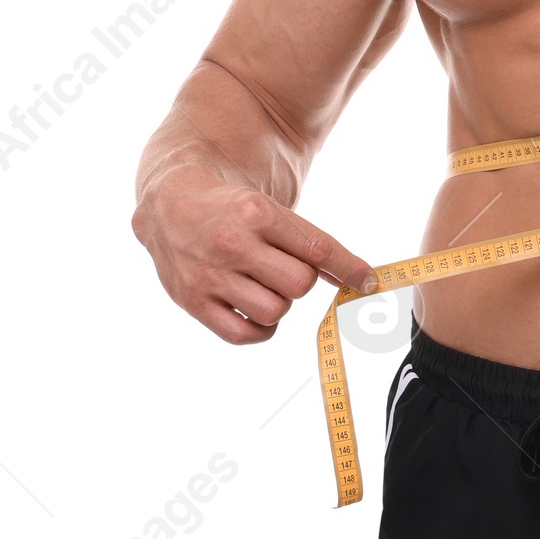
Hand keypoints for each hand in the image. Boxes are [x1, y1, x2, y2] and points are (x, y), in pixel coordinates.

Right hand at [132, 172, 375, 344]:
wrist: (168, 205)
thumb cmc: (231, 209)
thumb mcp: (268, 208)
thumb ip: (309, 242)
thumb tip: (360, 278)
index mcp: (257, 212)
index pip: (318, 249)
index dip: (350, 268)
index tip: (371, 283)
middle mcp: (232, 243)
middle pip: (300, 284)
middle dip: (301, 281)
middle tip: (281, 267)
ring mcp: (210, 275)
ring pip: (275, 311)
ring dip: (279, 303)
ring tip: (262, 284)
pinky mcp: (193, 302)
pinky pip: (244, 334)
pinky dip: (260, 329)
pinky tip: (254, 309)